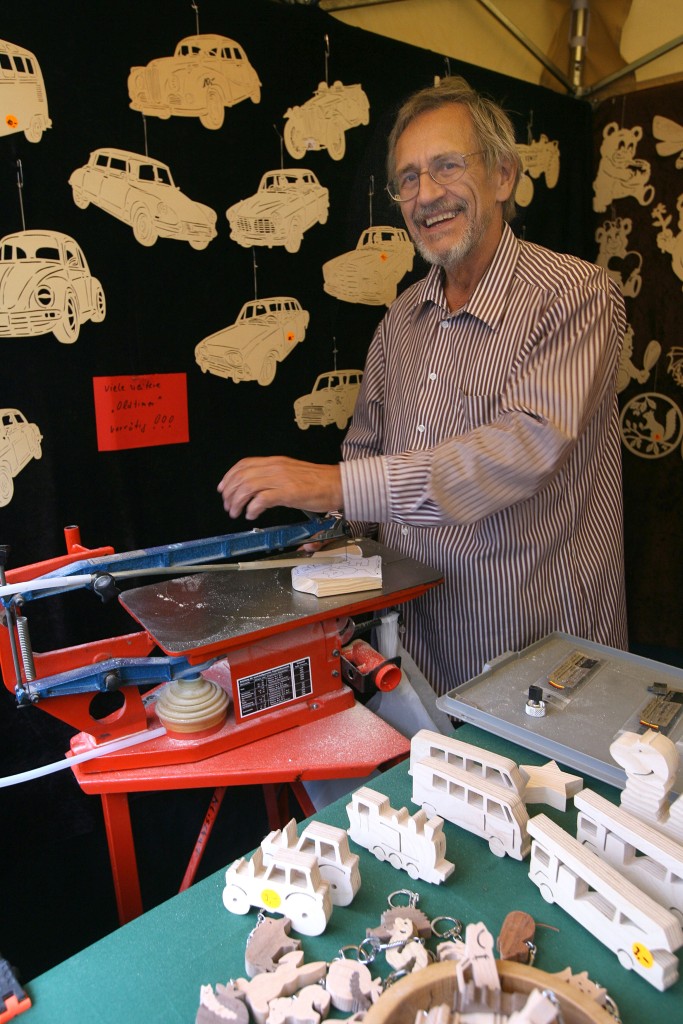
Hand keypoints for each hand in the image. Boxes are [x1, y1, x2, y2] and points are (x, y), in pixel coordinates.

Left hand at [217, 456, 342, 520]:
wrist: (338, 484)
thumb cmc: (319, 482)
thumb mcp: (292, 474)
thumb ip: (275, 478)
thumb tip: (260, 492)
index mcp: (276, 462)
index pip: (244, 464)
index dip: (229, 476)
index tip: (223, 488)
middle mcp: (275, 467)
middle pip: (242, 476)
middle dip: (230, 493)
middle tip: (228, 506)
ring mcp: (281, 479)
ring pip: (247, 487)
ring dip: (237, 502)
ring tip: (236, 513)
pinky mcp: (287, 493)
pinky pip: (261, 499)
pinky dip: (252, 508)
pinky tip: (251, 515)